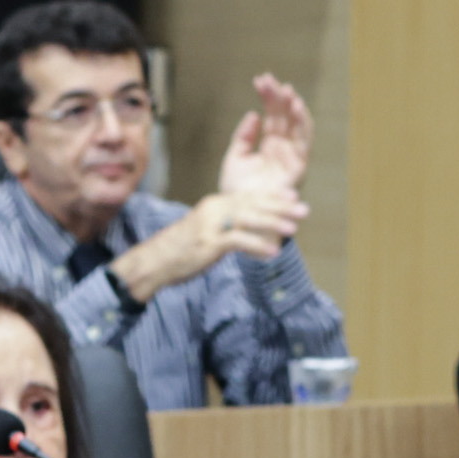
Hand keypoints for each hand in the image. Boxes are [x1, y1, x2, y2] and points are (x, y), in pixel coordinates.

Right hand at [110, 188, 307, 300]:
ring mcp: (211, 225)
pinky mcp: (208, 243)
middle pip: (253, 204)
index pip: (249, 196)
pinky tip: (273, 252)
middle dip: (281, 206)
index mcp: (214, 204)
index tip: (293, 195)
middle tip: (305, 209)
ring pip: (249, 219)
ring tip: (294, 229)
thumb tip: (246, 232)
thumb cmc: (180, 251)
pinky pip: (238, 241)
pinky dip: (258, 246)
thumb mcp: (205, 233)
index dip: (273, 196)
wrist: (153, 262)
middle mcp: (214, 209)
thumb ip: (225, 228)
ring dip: (274, 223)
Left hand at [216, 74, 313, 196]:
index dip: (267, 97)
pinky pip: (304, 143)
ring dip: (294, 107)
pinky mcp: (297, 168)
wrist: (239, 216)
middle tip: (270, 79)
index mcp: (269, 145)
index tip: (260, 80)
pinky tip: (297, 107)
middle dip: (278, 97)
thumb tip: (254, 114)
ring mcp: (291, 158)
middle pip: (284, 117)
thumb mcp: (235, 158)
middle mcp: (283, 149)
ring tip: (287, 90)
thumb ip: (243, 137)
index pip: (271, 115)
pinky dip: (303, 124)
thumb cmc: (237, 191)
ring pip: (297, 126)